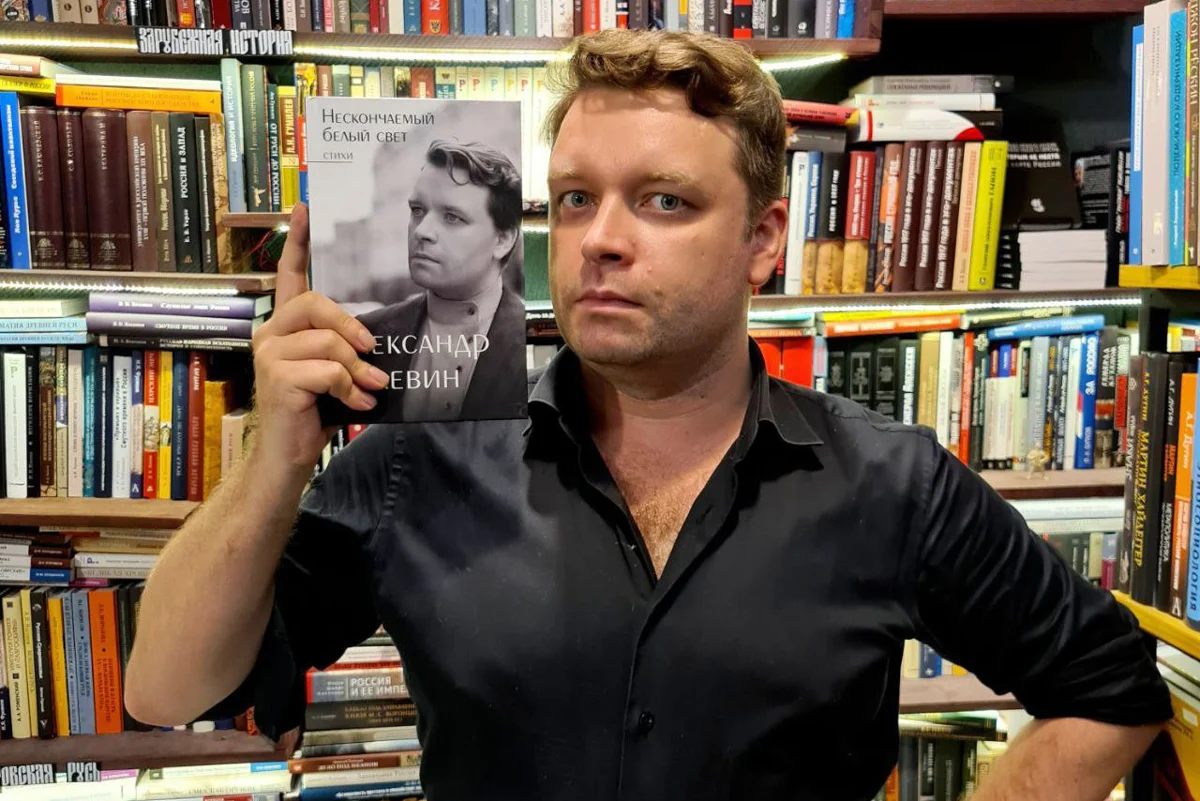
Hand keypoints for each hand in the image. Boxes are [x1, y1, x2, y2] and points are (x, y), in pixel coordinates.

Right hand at [249, 203, 389, 468]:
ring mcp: (268, 355)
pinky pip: (328, 371)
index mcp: (284, 327)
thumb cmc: (314, 412)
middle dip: (351, 327)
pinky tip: (359, 404)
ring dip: (358, 370)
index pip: (288, 275)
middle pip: (316, 303)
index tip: (303, 207)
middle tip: (373, 351)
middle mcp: (269, 333)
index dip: (297, 241)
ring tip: (370, 389)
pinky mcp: (277, 378)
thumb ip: (345, 348)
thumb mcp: (334, 372)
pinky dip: (350, 389)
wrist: (288, 455)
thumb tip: (376, 340)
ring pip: (328, 341)